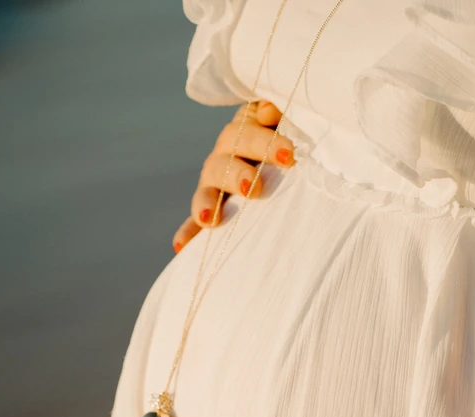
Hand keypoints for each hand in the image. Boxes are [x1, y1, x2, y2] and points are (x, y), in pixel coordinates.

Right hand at [172, 100, 294, 252]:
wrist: (287, 165)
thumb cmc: (292, 138)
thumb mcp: (289, 119)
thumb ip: (282, 111)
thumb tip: (268, 112)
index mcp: (244, 130)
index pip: (247, 132)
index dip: (265, 143)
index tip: (288, 156)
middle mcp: (225, 155)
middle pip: (224, 160)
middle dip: (238, 174)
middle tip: (254, 188)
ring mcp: (215, 183)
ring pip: (207, 189)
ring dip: (207, 203)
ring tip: (210, 219)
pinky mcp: (211, 208)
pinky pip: (195, 222)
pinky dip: (188, 233)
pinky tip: (181, 247)